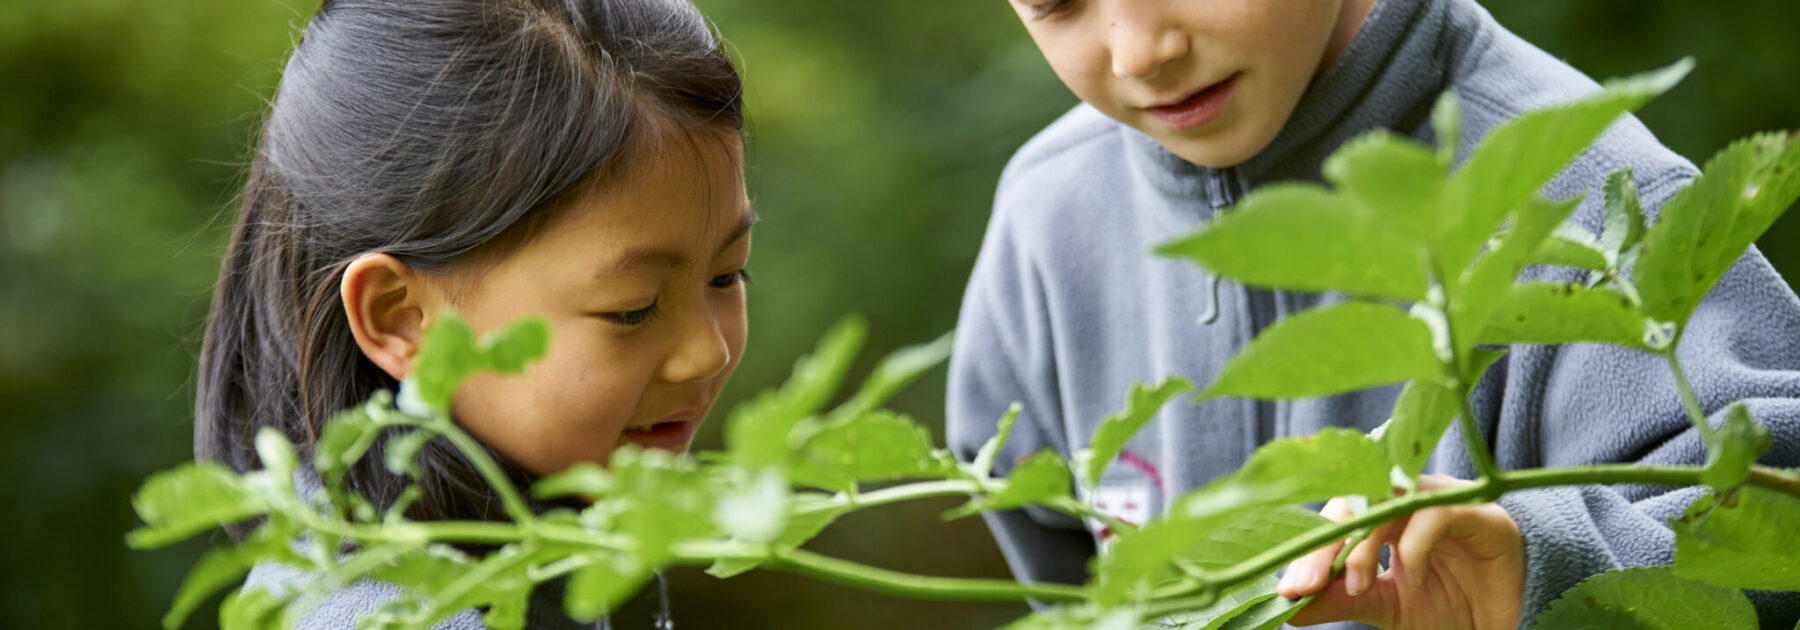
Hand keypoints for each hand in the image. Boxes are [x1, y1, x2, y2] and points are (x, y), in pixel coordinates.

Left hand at [1275, 474, 1524, 629]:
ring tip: (1356, 585)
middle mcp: (1409, 500)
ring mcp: (1444, 500)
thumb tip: (1287, 607)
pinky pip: (1436, 512)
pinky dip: (1413, 545)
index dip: (1305, 549)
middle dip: (1322, 544)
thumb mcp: (1388, 607)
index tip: (1287, 591)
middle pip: (1352, 500)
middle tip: (1305, 586)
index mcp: (1383, 517)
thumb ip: (1341, 601)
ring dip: (1362, 543)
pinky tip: (1408, 576)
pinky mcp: (1479, 512)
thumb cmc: (1453, 605)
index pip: (1334, 518)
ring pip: (1387, 500)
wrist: (1515, 617)